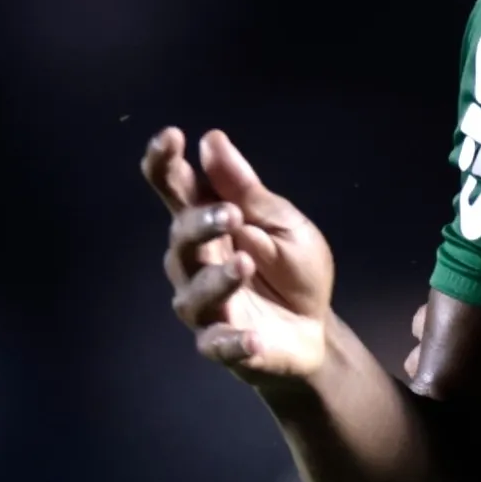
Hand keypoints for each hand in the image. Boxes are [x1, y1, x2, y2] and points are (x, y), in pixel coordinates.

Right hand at [142, 126, 338, 389]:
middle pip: (180, 239)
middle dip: (200, 224)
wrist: (314, 328)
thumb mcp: (283, 223)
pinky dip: (234, 343)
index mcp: (209, 224)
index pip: (176, 190)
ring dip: (217, 278)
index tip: (172, 136)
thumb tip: (212, 140)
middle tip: (231, 215)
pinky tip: (254, 338)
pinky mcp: (222, 344)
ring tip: (245, 264)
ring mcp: (205, 305)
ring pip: (194, 292)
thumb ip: (247, 190)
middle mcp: (195, 262)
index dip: (166, 164)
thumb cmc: (292, 269)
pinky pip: (219, 345)